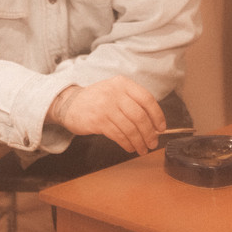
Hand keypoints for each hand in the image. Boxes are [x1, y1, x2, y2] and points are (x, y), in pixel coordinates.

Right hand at [46, 75, 165, 155]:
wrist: (70, 103)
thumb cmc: (97, 99)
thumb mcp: (114, 91)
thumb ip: (132, 101)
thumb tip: (154, 122)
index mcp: (122, 83)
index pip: (146, 98)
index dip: (157, 115)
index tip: (161, 127)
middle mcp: (115, 93)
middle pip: (140, 116)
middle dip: (149, 133)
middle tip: (153, 142)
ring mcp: (106, 106)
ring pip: (130, 128)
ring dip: (140, 141)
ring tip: (143, 148)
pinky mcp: (98, 121)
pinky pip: (119, 135)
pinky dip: (127, 144)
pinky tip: (130, 147)